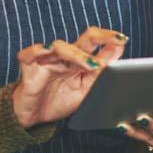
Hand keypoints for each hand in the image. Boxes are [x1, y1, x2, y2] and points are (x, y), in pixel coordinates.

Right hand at [11, 27, 127, 128]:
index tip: (123, 40)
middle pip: (84, 39)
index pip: (97, 44)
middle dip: (101, 36)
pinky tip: (44, 50)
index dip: (110, 40)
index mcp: (79, 60)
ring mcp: (47, 59)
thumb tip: (118, 53)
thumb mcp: (85, 89)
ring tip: (91, 64)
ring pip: (61, 47)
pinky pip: (29, 53)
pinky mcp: (29, 66)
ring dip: (77, 54)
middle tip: (117, 40)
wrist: (34, 116)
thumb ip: (99, 73)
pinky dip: (35, 50)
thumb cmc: (59, 100)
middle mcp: (65, 56)